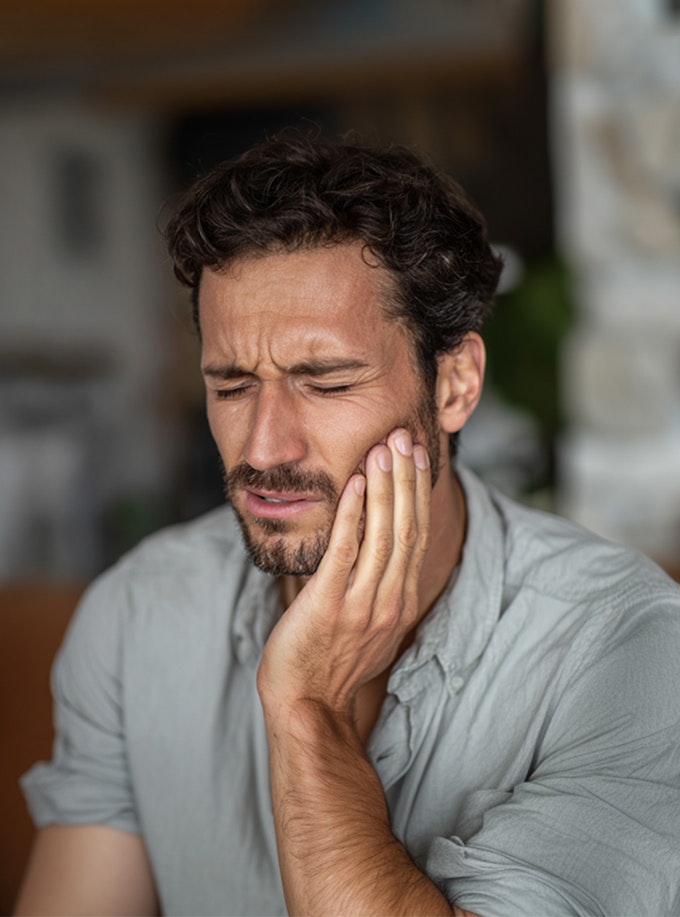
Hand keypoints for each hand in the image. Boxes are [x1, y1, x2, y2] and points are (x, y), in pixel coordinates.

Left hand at [256, 427, 430, 722]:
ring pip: (383, 534)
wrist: (308, 708)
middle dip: (406, 478)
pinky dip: (352, 514)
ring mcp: (361, 604)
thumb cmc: (330, 666)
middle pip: (406, 527)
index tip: (417, 457)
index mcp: (400, 602)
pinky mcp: (328, 606)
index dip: (418, 493)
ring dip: (385, 486)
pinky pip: (345, 552)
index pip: (417, 536)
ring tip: (384, 447)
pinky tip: (353, 483)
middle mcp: (389, 600)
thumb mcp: (368, 627)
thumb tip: (376, 552)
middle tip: (406, 436)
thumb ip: (378, 589)